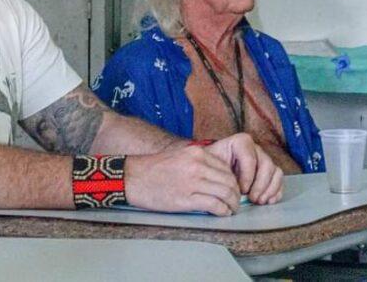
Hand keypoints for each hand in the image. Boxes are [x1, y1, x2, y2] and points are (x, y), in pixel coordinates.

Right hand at [125, 145, 242, 215]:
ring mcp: (192, 182)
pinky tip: (221, 213)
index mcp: (196, 153)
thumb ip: (199, 164)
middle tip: (234, 202)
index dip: (233, 181)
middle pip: (230, 181)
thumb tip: (217, 178)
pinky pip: (215, 205)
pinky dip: (222, 211)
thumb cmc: (152, 169)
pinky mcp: (187, 199)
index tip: (231, 190)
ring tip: (230, 209)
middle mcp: (197, 165)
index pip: (226, 168)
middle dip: (235, 194)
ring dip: (232, 204)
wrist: (131, 177)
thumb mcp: (179, 157)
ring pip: (226, 193)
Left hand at [205, 133, 283, 204]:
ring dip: (269, 189)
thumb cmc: (210, 166)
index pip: (249, 157)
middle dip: (260, 184)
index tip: (241, 190)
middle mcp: (255, 148)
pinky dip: (275, 191)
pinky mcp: (270, 171)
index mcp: (240, 142)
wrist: (213, 169)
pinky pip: (279, 179)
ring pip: (275, 171)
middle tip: (252, 198)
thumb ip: (217, 169)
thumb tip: (228, 185)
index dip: (248, 176)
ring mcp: (264, 159)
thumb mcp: (209, 163)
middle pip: (266, 164)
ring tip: (259, 201)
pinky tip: (268, 201)